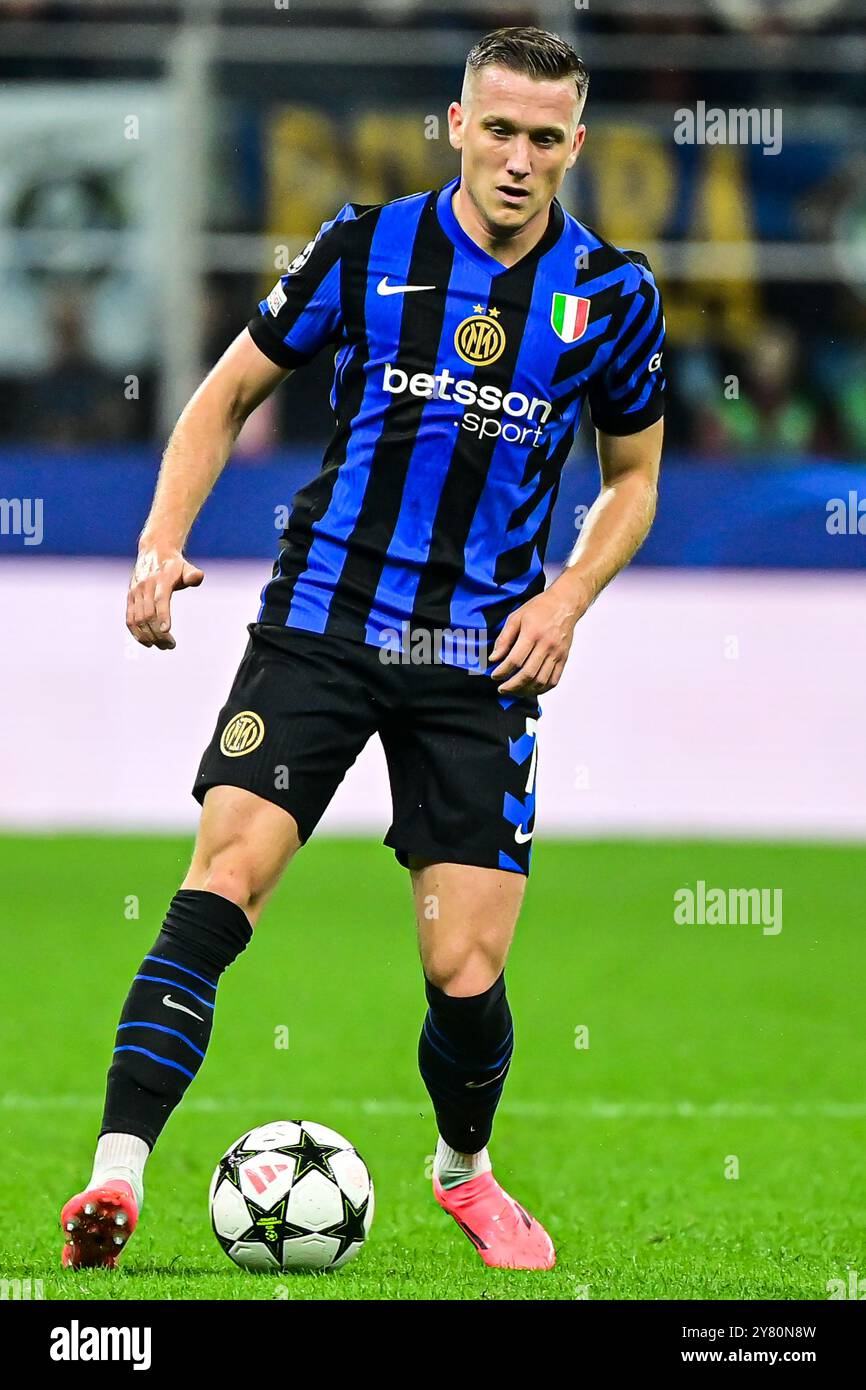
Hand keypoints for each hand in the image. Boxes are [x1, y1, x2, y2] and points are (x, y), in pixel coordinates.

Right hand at [127, 545, 204, 649]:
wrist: (154, 551)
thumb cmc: (175, 565)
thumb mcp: (186, 567)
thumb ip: (193, 574)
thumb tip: (197, 578)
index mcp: (161, 579)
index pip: (160, 599)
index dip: (162, 615)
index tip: (166, 631)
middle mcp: (145, 586)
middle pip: (148, 614)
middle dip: (158, 633)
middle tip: (170, 645)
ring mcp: (135, 592)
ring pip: (137, 619)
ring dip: (148, 636)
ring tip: (162, 646)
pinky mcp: (129, 597)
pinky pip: (129, 618)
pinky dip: (136, 633)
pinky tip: (148, 642)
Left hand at [488, 574, 591, 694]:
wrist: (565, 604)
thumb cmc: (540, 608)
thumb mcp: (516, 617)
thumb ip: (504, 639)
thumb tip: (494, 658)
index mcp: (532, 634)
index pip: (515, 660)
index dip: (502, 672)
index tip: (495, 676)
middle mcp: (546, 645)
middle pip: (528, 674)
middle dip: (512, 686)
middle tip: (502, 689)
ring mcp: (557, 653)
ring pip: (541, 681)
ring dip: (526, 690)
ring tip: (515, 691)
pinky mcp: (564, 658)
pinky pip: (554, 680)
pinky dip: (542, 689)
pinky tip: (531, 689)